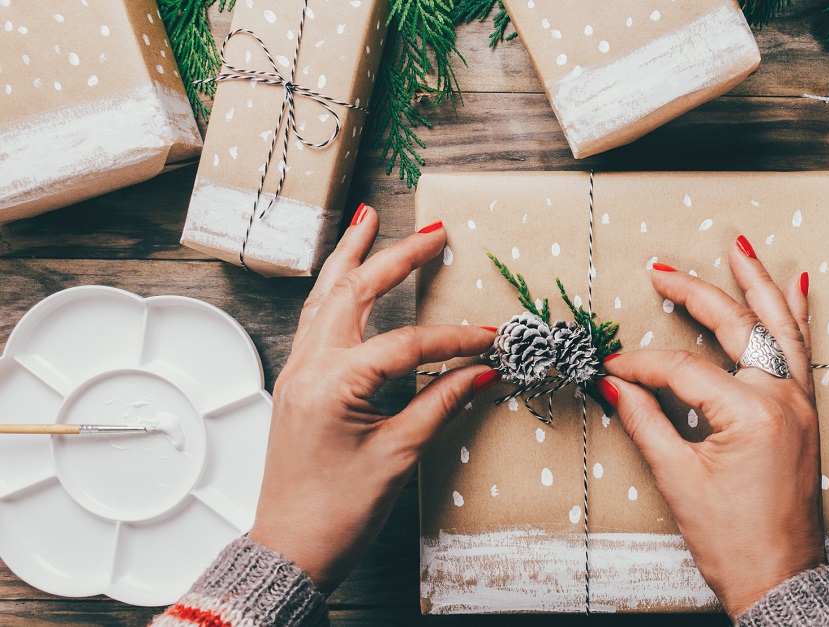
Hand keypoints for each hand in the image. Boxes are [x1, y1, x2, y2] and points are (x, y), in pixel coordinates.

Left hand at [247, 206, 497, 591]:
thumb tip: (483, 372)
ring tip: (367, 220)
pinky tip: (346, 277)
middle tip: (432, 230)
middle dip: (394, 256)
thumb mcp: (398, 456)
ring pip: (325, 297)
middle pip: (354, 293)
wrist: (289, 547)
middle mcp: (308, 366)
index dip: (455, 339)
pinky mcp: (298, 383)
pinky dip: (334, 289)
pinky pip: (315, 319)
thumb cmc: (337, 510)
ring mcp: (297, 371)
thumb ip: (441, 405)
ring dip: (351, 257)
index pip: (406, 344)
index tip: (492, 338)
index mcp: (332, 383)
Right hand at [599, 236, 823, 617]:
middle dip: (696, 294)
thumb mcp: (679, 479)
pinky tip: (797, 287)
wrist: (782, 579)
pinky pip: (802, 351)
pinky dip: (796, 317)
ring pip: (781, 327)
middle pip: (737, 328)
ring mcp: (801, 403)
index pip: (683, 370)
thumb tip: (613, 384)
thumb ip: (645, 421)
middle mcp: (784, 398)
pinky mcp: (806, 413)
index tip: (610, 367)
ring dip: (759, 285)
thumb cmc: (734, 541)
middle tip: (662, 269)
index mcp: (752, 414)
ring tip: (740, 248)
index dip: (640, 365)